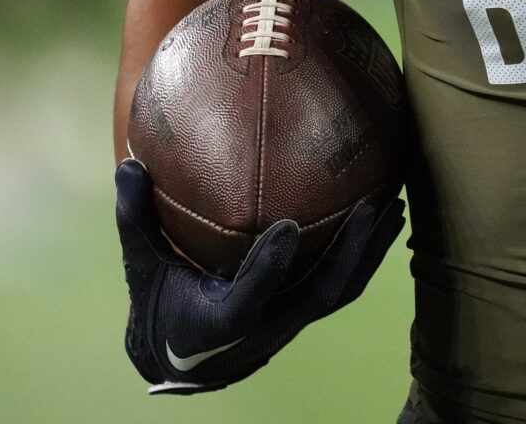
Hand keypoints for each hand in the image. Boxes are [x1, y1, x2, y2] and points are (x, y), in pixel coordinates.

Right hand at [115, 158, 404, 393]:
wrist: (186, 360)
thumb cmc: (163, 306)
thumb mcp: (142, 268)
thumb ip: (136, 221)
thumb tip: (128, 165)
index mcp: (221, 321)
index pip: (249, 298)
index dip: (269, 268)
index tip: (287, 228)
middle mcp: (265, 327)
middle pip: (319, 295)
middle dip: (350, 253)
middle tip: (374, 205)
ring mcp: (292, 322)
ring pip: (342, 290)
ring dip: (371, 249)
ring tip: (396, 204)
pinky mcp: (305, 313)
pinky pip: (344, 283)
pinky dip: (366, 252)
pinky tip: (384, 216)